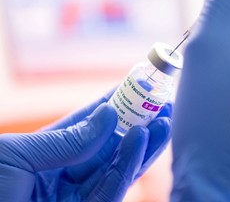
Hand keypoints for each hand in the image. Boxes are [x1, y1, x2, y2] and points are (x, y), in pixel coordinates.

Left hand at [0, 90, 171, 201]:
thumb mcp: (17, 153)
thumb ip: (67, 139)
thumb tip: (108, 114)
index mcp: (51, 153)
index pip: (90, 125)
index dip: (114, 105)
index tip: (136, 87)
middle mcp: (69, 172)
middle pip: (112, 146)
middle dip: (137, 124)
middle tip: (160, 104)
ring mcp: (78, 195)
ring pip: (120, 167)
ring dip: (143, 144)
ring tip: (162, 120)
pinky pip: (112, 189)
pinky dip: (128, 164)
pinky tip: (141, 139)